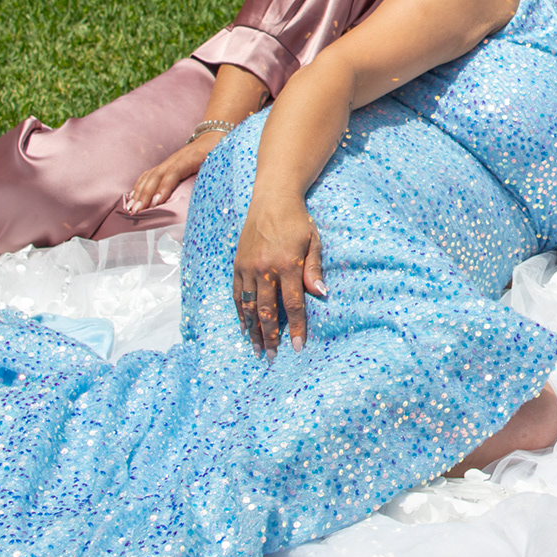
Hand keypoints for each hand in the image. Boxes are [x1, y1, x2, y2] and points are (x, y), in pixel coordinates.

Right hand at [125, 137, 216, 213]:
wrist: (213, 136)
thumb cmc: (219, 152)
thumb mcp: (220, 162)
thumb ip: (216, 174)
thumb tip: (215, 194)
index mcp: (191, 158)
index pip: (173, 173)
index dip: (164, 188)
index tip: (156, 202)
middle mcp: (175, 159)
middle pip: (156, 176)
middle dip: (145, 195)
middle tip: (138, 211)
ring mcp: (168, 161)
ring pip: (149, 176)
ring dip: (139, 193)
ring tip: (131, 208)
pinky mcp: (165, 165)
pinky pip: (148, 175)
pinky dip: (139, 186)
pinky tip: (133, 198)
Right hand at [233, 196, 325, 354]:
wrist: (272, 199)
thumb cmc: (298, 221)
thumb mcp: (313, 242)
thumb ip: (314, 269)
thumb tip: (321, 294)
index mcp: (287, 265)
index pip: (292, 304)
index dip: (296, 328)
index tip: (298, 347)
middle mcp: (265, 269)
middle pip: (267, 311)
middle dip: (270, 336)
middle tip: (272, 356)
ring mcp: (248, 267)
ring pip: (248, 306)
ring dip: (253, 329)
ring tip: (257, 349)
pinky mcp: (237, 264)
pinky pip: (236, 294)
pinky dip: (239, 312)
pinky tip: (244, 327)